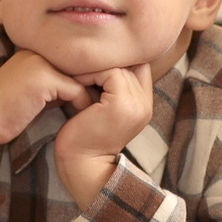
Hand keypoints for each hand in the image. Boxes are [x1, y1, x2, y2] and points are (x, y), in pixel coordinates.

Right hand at [0, 50, 91, 187]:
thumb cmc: (5, 113)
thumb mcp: (31, 92)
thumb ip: (52, 84)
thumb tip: (80, 88)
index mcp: (30, 51)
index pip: (67, 59)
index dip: (80, 77)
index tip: (90, 94)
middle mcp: (35, 51)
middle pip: (76, 64)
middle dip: (89, 82)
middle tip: (99, 100)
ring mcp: (39, 63)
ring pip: (80, 76)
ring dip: (88, 94)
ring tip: (94, 108)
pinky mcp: (44, 79)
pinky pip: (77, 90)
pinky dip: (82, 104)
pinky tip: (82, 116)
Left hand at [53, 63, 155, 206]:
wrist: (81, 165)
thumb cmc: (83, 135)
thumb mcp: (101, 108)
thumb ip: (109, 87)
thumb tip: (98, 56)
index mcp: (143, 104)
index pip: (137, 65)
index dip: (115, 62)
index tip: (90, 71)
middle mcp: (145, 103)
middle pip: (129, 62)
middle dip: (103, 62)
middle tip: (80, 70)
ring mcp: (136, 104)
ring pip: (119, 65)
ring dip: (94, 68)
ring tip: (76, 78)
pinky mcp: (121, 104)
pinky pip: (110, 72)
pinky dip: (90, 74)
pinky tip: (76, 84)